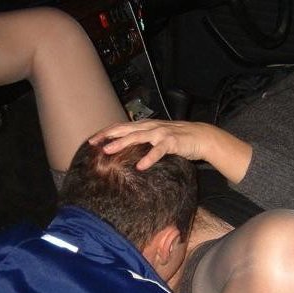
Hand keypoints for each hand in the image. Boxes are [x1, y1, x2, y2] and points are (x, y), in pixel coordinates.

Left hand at [89, 119, 251, 183]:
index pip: (122, 127)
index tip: (92, 140)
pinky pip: (158, 151)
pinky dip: (149, 158)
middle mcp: (151, 127)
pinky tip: (140, 166)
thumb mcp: (157, 137)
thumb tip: (126, 148)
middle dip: (108, 135)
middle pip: (125, 129)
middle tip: (93, 144)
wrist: (201, 136)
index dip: (107, 132)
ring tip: (109, 151)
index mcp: (146, 126)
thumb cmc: (178, 139)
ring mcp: (161, 133)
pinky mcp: (172, 142)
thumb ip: (143, 140)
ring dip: (122, 143)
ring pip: (138, 137)